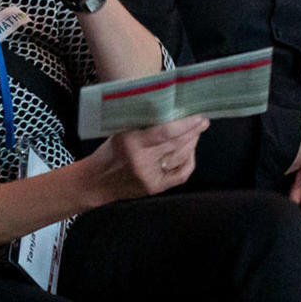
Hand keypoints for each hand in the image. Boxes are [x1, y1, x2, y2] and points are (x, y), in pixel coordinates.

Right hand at [85, 116, 209, 203]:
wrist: (97, 182)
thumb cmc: (109, 152)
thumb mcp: (122, 132)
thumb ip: (145, 125)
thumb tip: (173, 113)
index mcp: (132, 142)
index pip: (165, 132)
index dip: (185, 124)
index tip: (198, 116)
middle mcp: (142, 161)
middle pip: (176, 144)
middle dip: (193, 132)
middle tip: (202, 122)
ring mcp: (150, 176)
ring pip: (181, 158)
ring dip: (192, 144)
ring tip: (196, 133)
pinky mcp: (155, 188)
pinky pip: (181, 175)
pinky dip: (189, 162)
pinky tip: (191, 152)